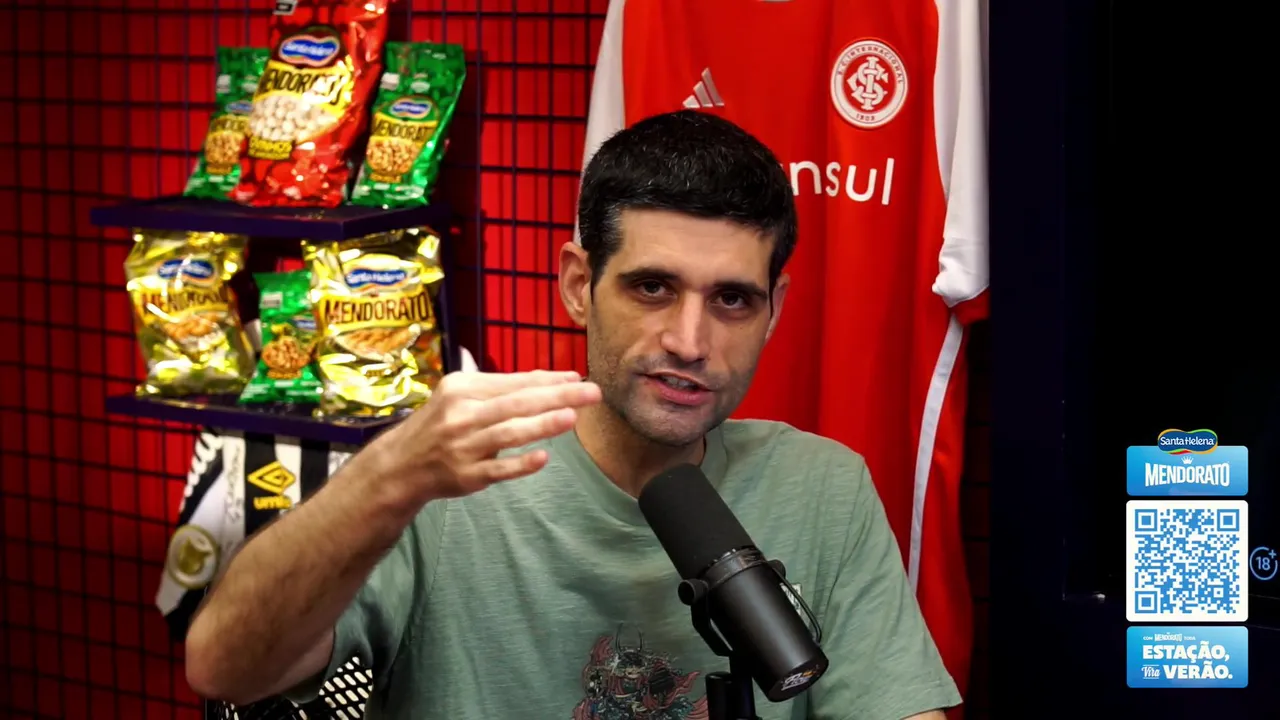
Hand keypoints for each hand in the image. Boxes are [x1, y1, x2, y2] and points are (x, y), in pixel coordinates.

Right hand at [376, 370, 601, 501]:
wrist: (402, 464)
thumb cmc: (442, 424)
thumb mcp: (458, 395)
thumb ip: (499, 387)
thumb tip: (550, 379)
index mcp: (461, 388)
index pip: (513, 382)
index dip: (548, 380)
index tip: (578, 378)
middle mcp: (461, 414)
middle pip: (516, 403)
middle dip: (557, 396)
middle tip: (592, 393)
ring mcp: (463, 446)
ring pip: (508, 433)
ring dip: (541, 425)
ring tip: (572, 418)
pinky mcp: (465, 475)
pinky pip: (497, 469)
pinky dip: (520, 464)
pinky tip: (543, 457)